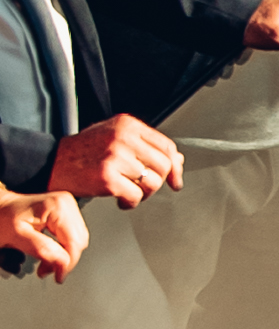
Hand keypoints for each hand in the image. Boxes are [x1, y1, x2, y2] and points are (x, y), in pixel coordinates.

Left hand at [0, 191, 86, 277]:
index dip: (67, 263)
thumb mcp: (16, 235)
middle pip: (79, 242)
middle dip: (64, 260)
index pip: (74, 242)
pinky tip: (51, 251)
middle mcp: (66, 203)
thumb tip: (63, 262)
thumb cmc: (3, 217)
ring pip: (78, 241)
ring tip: (45, 262)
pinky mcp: (67, 212)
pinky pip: (74, 236)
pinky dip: (64, 248)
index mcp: (57, 206)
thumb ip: (41, 249)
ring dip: (64, 256)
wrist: (0, 207)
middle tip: (46, 269)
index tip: (58, 277)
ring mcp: (68, 206)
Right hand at [49, 112, 182, 207]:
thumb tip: (177, 160)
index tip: (175, 180)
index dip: (175, 167)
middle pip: (163, 165)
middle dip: (158, 182)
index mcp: (127, 125)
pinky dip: (130, 203)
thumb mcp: (114, 137)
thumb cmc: (83, 152)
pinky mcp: (107, 178)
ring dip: (143, 193)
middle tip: (144, 188)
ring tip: (129, 192)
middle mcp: (123, 137)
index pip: (166, 146)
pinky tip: (120, 199)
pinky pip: (135, 196)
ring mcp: (115, 157)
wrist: (52, 162)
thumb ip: (144, 145)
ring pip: (152, 182)